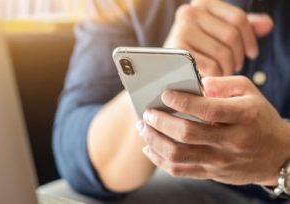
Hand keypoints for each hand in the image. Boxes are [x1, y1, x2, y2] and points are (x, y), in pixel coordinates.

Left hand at [136, 76, 289, 185]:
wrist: (278, 155)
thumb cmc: (259, 118)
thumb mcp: (249, 92)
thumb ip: (222, 84)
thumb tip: (194, 83)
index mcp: (243, 117)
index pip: (208, 110)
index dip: (182, 102)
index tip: (165, 94)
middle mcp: (232, 141)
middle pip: (187, 134)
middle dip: (161, 122)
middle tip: (148, 112)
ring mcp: (221, 160)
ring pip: (179, 155)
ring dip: (155, 141)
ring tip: (143, 127)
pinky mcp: (212, 173)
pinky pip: (180, 170)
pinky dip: (160, 160)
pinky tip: (149, 147)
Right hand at [164, 0, 273, 75]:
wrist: (165, 64)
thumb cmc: (195, 47)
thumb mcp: (218, 32)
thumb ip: (241, 27)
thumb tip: (268, 24)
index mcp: (202, 2)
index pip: (238, 18)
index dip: (250, 39)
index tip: (252, 54)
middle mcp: (189, 12)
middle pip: (231, 36)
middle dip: (238, 56)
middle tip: (235, 66)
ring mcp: (181, 31)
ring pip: (222, 53)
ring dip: (228, 67)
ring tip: (224, 71)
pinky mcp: (177, 52)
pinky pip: (211, 66)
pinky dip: (216, 74)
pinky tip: (213, 75)